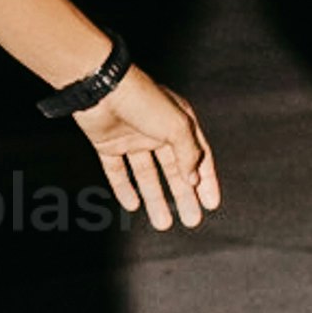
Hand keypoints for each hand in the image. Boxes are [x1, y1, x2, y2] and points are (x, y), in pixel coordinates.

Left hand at [78, 69, 218, 231]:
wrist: (100, 89)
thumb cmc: (142, 100)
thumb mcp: (177, 127)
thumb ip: (189, 154)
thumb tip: (194, 179)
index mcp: (178, 122)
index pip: (198, 156)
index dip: (206, 180)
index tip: (211, 204)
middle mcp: (156, 130)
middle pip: (174, 170)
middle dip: (183, 196)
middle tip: (191, 220)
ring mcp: (132, 138)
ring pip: (147, 175)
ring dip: (155, 198)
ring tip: (163, 222)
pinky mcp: (108, 144)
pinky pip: (118, 171)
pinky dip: (124, 188)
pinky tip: (132, 205)